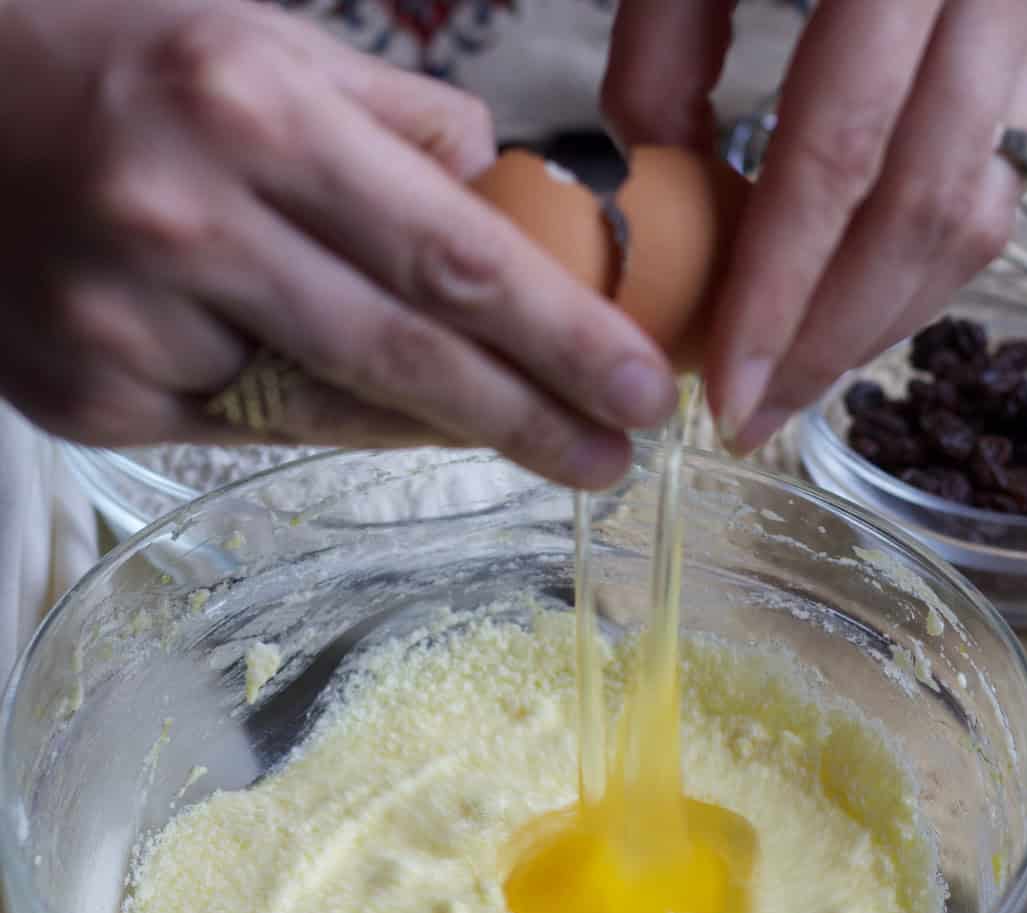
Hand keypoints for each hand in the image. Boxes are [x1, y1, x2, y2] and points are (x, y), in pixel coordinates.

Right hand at [0, 0, 674, 488]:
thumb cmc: (126, 71)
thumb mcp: (268, 47)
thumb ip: (398, 125)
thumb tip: (501, 197)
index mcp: (254, 112)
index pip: (454, 253)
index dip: (563, 335)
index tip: (641, 390)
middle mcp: (190, 222)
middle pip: (409, 356)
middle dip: (531, 419)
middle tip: (611, 460)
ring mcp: (132, 325)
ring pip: (338, 410)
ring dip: (447, 429)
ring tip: (522, 432)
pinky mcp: (95, 399)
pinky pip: (259, 430)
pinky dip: (336, 423)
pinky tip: (387, 415)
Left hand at [603, 0, 1026, 451]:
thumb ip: (664, 57)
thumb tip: (654, 189)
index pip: (835, 159)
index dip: (780, 295)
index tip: (726, 395)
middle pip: (923, 212)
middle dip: (834, 340)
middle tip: (758, 416)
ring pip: (976, 213)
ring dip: (882, 321)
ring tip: (798, 382)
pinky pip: (993, 187)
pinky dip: (916, 267)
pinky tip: (850, 308)